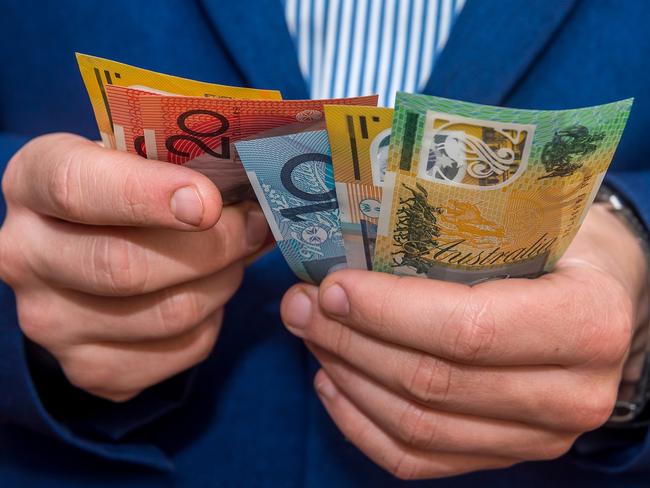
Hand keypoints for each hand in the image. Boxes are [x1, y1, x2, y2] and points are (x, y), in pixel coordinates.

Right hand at [0, 133, 268, 401]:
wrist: (81, 256)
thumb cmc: (121, 197)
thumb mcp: (132, 160)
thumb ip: (177, 167)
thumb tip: (253, 193)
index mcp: (33, 182)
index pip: (77, 189)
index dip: (148, 196)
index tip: (208, 202)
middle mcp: (25, 257)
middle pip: (127, 267)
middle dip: (212, 247)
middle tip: (252, 227)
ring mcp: (51, 323)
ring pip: (168, 315)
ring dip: (222, 282)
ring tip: (233, 258)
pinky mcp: (89, 369)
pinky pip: (182, 351)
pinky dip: (213, 322)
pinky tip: (207, 293)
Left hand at [281, 204, 648, 479]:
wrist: (603, 300)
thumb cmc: (563, 248)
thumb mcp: (531, 221)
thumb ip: (457, 234)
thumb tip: (350, 236)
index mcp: (587, 322)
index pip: (467, 329)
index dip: (387, 312)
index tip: (332, 288)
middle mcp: (572, 395)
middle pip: (433, 382)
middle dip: (351, 342)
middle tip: (302, 307)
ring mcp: (539, 437)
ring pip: (418, 426)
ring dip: (348, 378)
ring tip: (310, 335)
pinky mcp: (505, 455)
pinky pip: (418, 460)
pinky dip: (362, 425)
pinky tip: (331, 384)